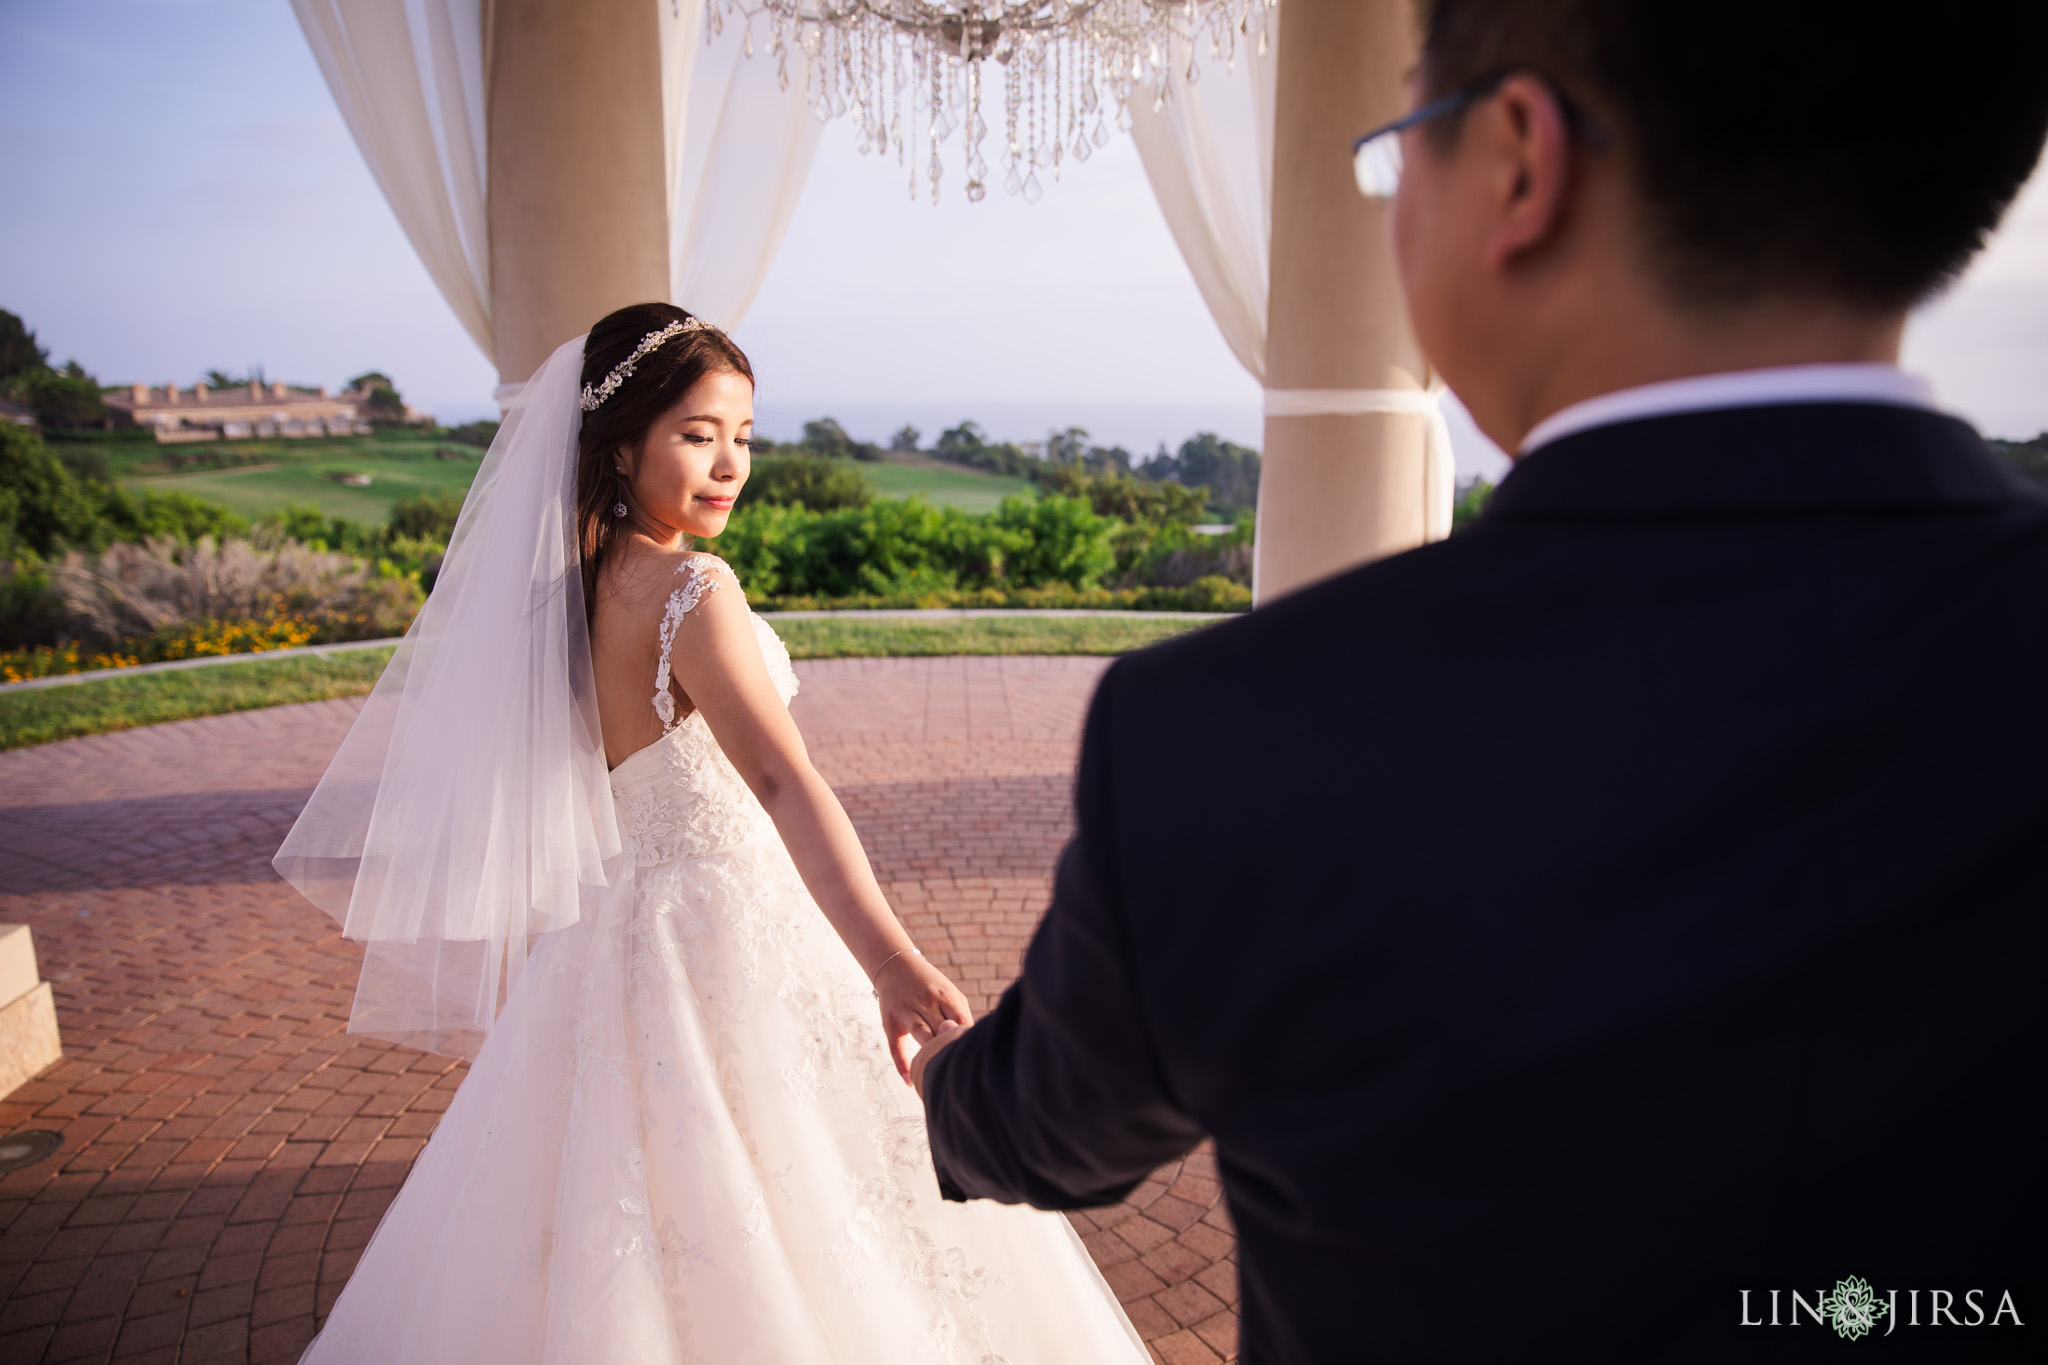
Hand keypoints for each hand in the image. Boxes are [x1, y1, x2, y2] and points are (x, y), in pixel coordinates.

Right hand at [875, 952, 972, 1083]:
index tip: (974, 1055)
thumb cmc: (927, 985)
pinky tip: (911, 1080)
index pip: (961, 1022)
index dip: (967, 1039)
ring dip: (932, 1051)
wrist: (894, 966)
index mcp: (945, 995)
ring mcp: (906, 1011)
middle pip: (942, 1030)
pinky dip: (902, 1064)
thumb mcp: (947, 992)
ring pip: (922, 1035)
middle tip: (960, 1067)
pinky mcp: (890, 1022)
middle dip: (950, 1046)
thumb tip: (971, 1043)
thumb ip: (960, 1016)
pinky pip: (895, 1047)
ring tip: (938, 1070)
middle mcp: (925, 1002)